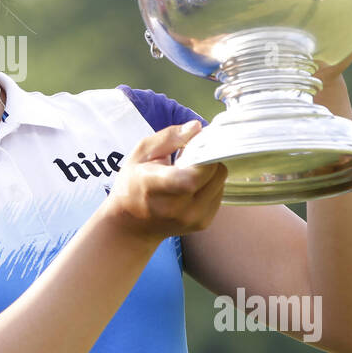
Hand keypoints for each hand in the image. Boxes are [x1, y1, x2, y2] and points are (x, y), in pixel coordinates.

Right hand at [103, 121, 227, 245]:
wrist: (130, 225)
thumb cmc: (132, 184)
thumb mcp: (140, 154)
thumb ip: (168, 138)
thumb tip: (197, 127)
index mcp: (155, 187)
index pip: (192, 176)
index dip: (203, 155)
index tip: (197, 143)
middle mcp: (177, 208)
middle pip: (213, 174)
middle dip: (208, 157)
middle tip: (191, 154)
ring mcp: (192, 218)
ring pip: (221, 181)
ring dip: (210, 170)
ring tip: (189, 170)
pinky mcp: (203, 223)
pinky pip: (219, 193)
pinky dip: (210, 183)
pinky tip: (193, 184)